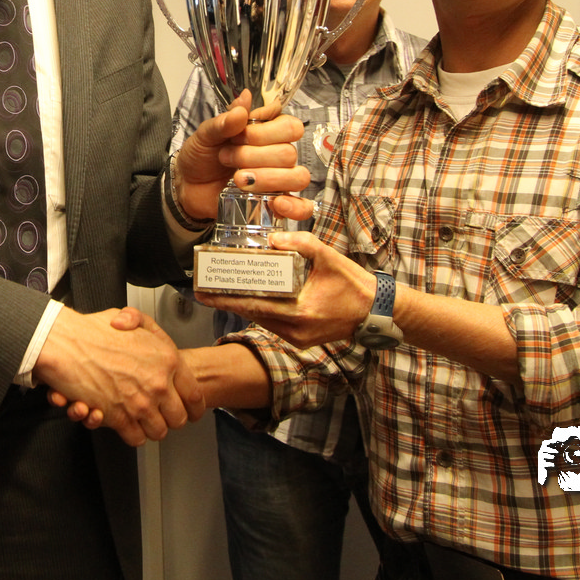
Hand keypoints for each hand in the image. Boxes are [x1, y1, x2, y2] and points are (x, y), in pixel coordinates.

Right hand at [34, 306, 204, 445]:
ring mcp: (139, 403)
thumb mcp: (130, 318)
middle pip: (178, 419)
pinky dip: (131, 434)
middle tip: (161, 414)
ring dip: (150, 427)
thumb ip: (147, 327)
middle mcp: (158, 384)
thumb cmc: (91, 330)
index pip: (195, 395)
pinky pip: (136, 438)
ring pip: (158, 432)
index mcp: (167, 359)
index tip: (191, 411)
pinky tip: (126, 423)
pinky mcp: (119, 417)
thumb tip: (151, 337)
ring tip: (142, 419)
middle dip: (170, 419)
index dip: (193, 408)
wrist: (65, 344)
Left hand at [173, 91, 311, 221]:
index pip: (290, 127)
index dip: (264, 132)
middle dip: (253, 156)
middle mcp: (278, 155)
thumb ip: (225, 120)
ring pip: (296, 177)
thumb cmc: (200, 157)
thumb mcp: (206, 135)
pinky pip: (302, 207)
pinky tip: (276, 203)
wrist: (187, 187)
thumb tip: (245, 98)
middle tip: (226, 158)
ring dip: (266, 178)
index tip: (237, 136)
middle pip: (289, 153)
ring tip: (238, 179)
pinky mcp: (276, 204)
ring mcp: (280, 180)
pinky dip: (294, 206)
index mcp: (268, 132)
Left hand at [197, 230, 375, 348]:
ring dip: (241, 306)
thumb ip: (303, 244)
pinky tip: (247, 299)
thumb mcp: (330, 258)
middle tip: (204, 290)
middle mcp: (296, 330)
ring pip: (261, 320)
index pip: (255, 305)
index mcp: (301, 312)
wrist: (376, 311)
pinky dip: (258, 311)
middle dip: (227, 302)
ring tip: (219, 292)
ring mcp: (297, 338)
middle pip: (252, 314)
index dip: (227, 299)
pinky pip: (273, 324)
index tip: (205, 293)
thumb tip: (274, 239)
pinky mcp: (300, 339)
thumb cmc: (354, 285)